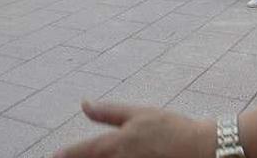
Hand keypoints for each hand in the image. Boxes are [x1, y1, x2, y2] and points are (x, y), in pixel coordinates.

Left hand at [52, 101, 213, 157]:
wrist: (202, 149)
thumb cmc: (171, 128)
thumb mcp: (139, 114)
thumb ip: (109, 112)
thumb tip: (84, 103)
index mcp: (116, 145)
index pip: (83, 152)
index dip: (67, 154)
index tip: (54, 156)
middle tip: (69, 157)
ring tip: (95, 157)